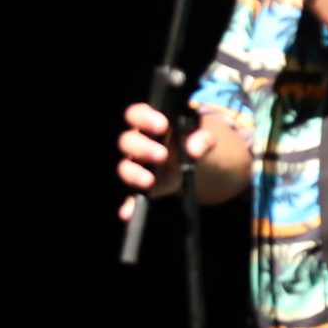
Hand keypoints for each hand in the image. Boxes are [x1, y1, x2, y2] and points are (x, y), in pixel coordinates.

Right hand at [115, 102, 212, 218]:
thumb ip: (202, 139)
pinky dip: (128, 204)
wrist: (192, 160)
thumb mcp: (200, 137)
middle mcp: (137, 143)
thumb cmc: (190, 140)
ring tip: (149, 180)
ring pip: (125, 166)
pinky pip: (129, 195)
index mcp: (148, 123)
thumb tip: (196, 149)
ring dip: (134, 173)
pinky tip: (128, 213)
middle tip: (161, 155)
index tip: (162, 125)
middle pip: (127, 141)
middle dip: (142, 147)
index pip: (136, 114)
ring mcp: (136, 165)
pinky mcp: (139, 185)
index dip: (145, 118)